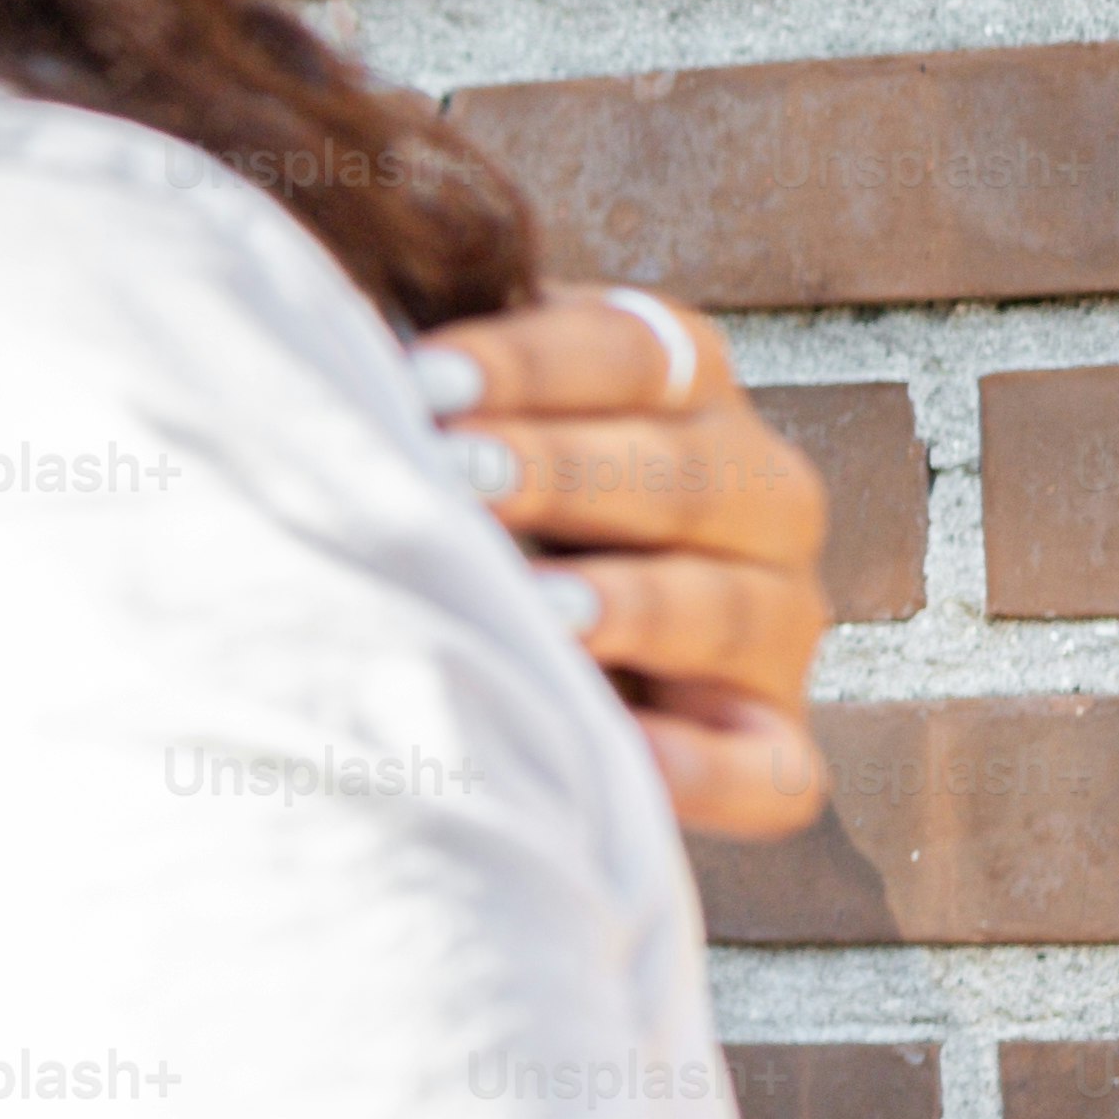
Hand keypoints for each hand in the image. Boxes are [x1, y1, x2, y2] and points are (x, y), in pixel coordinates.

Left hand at [406, 287, 829, 842]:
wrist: (529, 650)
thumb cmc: (469, 502)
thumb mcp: (463, 425)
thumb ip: (436, 391)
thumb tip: (343, 350)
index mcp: (684, 389)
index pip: (630, 351)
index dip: (530, 364)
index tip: (420, 381)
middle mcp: (758, 496)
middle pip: (684, 471)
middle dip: (565, 471)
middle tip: (456, 475)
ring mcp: (775, 622)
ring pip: (730, 607)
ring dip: (633, 605)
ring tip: (538, 611)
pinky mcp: (770, 743)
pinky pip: (765, 769)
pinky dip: (703, 767)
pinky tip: (626, 751)